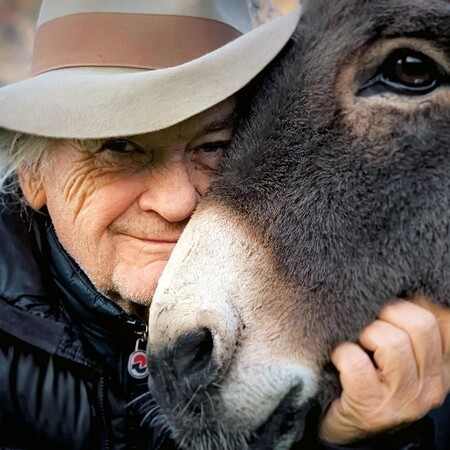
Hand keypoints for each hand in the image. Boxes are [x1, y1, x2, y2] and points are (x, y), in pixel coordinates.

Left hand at [319, 299, 449, 444]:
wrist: (352, 433)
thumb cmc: (373, 386)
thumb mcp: (401, 362)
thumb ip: (408, 332)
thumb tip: (407, 291)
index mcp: (440, 369)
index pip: (442, 321)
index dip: (415, 302)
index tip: (391, 303)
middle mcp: (431, 385)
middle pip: (419, 324)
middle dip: (387, 315)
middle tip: (370, 328)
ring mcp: (403, 399)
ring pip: (391, 341)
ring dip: (365, 335)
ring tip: (357, 346)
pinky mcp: (371, 407)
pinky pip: (356, 362)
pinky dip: (343, 354)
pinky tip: (339, 361)